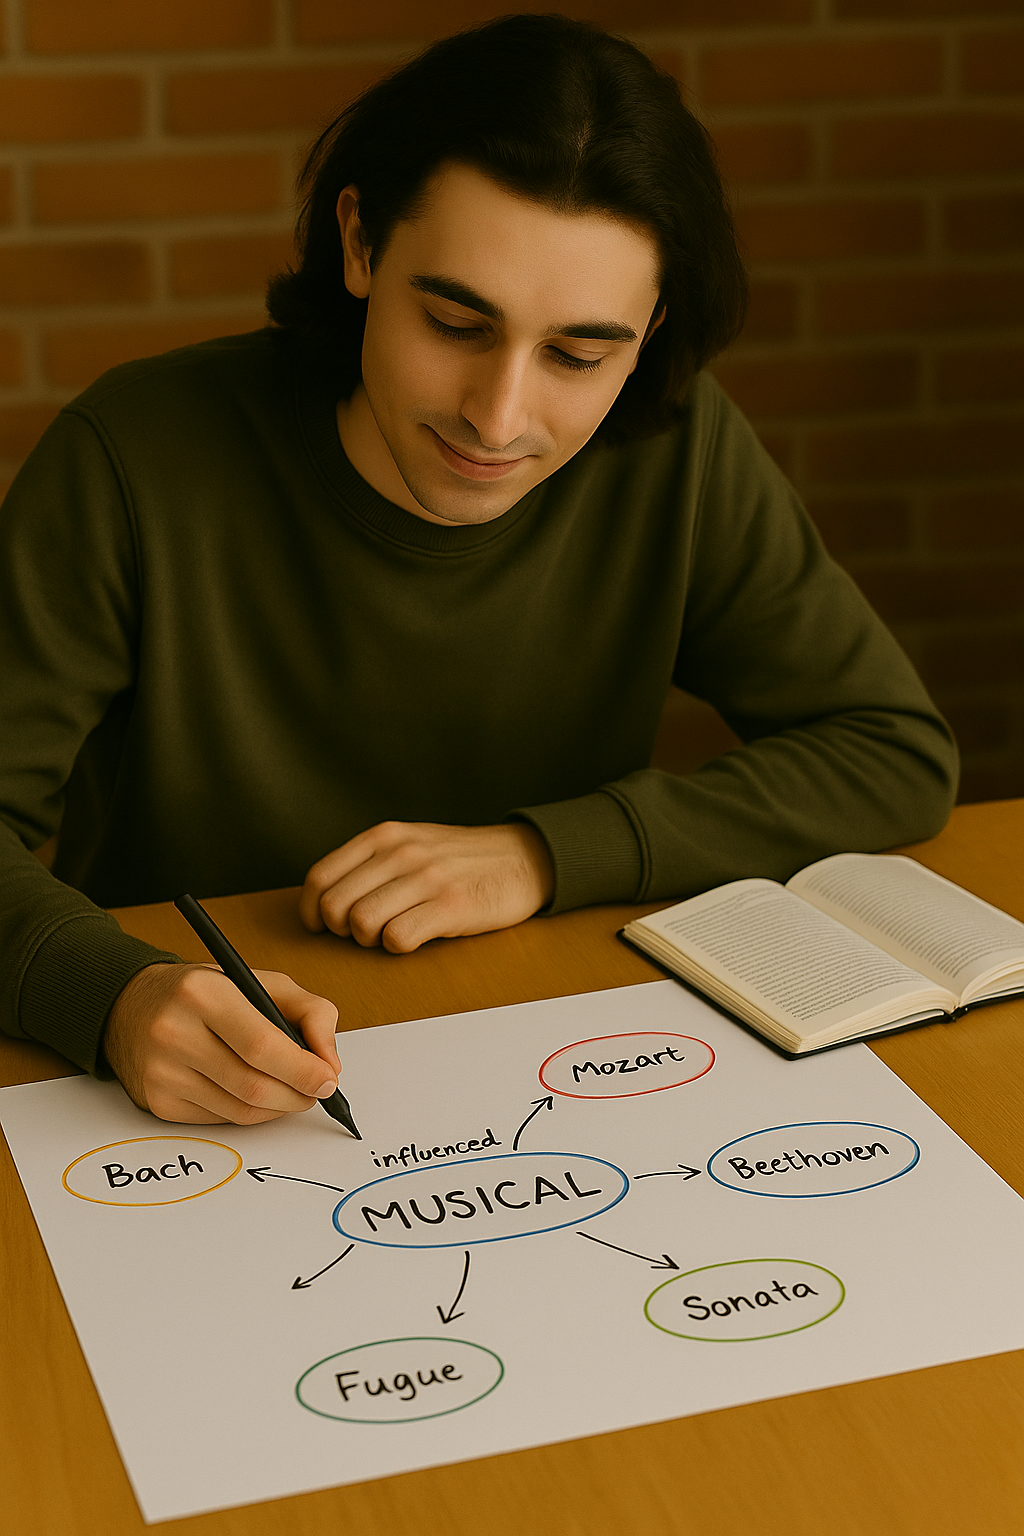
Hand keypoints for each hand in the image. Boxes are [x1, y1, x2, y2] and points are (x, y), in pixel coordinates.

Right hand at [102, 962, 341, 1124]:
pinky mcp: (157, 1102)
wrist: (131, 1005)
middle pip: (253, 1086)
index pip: (262, 1045)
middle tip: (316, 1091)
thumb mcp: (261, 981)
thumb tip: (330, 1064)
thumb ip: (310, 1012)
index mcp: (204, 993)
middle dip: (297, 1095)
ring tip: (291, 1091)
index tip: (328, 1080)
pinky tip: (254, 1094)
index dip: (303, 1070)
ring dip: (277, 1108)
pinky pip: (219, 1120)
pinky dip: (248, 1113)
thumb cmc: (206, 993)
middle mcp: (175, 1032)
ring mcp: (162, 1072)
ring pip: (240, 1110)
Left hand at [299, 821, 554, 951]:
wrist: (523, 859)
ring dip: (371, 940)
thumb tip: (324, 896)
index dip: (311, 910)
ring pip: (362, 924)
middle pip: (335, 906)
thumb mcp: (411, 842)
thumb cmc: (460, 859)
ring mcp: (427, 878)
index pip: (320, 877)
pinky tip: (415, 937)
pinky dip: (398, 947)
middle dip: (342, 930)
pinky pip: (398, 938)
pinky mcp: (451, 906)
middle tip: (365, 932)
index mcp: (384, 836)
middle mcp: (401, 853)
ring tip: (392, 933)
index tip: (321, 925)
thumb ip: (371, 861)